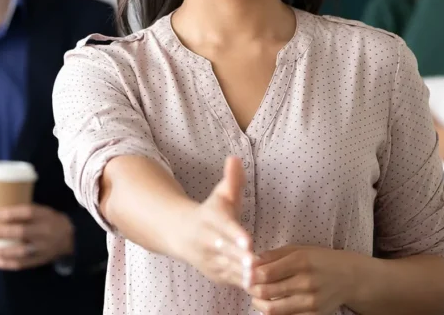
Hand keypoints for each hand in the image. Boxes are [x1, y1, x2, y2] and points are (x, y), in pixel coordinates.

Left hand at [0, 204, 73, 270]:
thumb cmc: (55, 222)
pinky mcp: (39, 260)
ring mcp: (43, 248)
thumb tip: (5, 213)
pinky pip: (21, 264)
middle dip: (3, 233)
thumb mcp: (47, 212)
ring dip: (2, 252)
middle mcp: (45, 232)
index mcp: (47, 216)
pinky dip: (7, 264)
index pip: (28, 212)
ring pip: (20, 251)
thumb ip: (30, 213)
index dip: (11, 213)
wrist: (72, 240)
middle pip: (22, 232)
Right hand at [175, 157, 257, 288]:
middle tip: (254, 263)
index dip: (236, 234)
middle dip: (239, 257)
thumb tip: (235, 158)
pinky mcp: (214, 274)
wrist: (181, 233)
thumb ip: (232, 178)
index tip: (248, 240)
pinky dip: (241, 283)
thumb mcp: (221, 193)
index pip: (224, 227)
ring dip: (242, 274)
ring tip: (261, 277)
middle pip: (225, 250)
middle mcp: (207, 240)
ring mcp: (209, 259)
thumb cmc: (211, 211)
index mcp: (211, 219)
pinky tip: (259, 285)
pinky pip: (229, 280)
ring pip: (228, 269)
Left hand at [248, 245, 355, 314]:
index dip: (249, 274)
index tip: (243, 272)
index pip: (266, 273)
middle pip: (266, 292)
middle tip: (246, 284)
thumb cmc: (320, 259)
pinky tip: (270, 303)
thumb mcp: (299, 249)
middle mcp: (306, 282)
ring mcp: (310, 302)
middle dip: (251, 289)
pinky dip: (273, 312)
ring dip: (258, 302)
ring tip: (255, 295)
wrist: (349, 277)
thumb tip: (251, 260)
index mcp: (301, 261)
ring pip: (273, 309)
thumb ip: (275, 255)